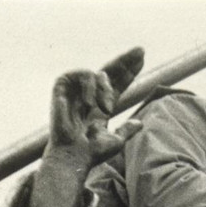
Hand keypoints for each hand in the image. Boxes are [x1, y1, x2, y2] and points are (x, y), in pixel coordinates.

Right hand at [45, 47, 144, 171]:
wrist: (74, 156)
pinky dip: (90, 88)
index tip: (142, 59)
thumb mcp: (116, 141)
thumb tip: (140, 123)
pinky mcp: (62, 86)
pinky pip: (82, 74)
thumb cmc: (91, 152)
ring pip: (98, 73)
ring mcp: (76, 90)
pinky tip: (91, 104)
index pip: (118, 84)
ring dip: (106, 89)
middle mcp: (90, 95)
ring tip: (107, 108)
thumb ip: (127, 130)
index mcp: (102, 105)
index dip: (129, 72)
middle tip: (141, 51)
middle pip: (110, 71)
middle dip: (126, 61)